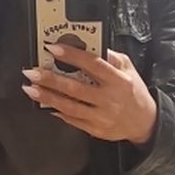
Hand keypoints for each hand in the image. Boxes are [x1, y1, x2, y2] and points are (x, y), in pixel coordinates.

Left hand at [22, 44, 156, 144]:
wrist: (144, 122)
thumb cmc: (133, 91)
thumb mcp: (128, 68)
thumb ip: (110, 56)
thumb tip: (89, 45)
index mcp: (118, 80)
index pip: (92, 65)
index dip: (71, 56)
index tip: (53, 49)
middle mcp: (109, 99)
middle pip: (75, 88)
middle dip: (50, 79)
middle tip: (32, 72)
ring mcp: (102, 116)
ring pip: (70, 106)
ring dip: (47, 97)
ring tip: (30, 89)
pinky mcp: (95, 129)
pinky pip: (72, 120)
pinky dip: (57, 111)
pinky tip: (44, 104)